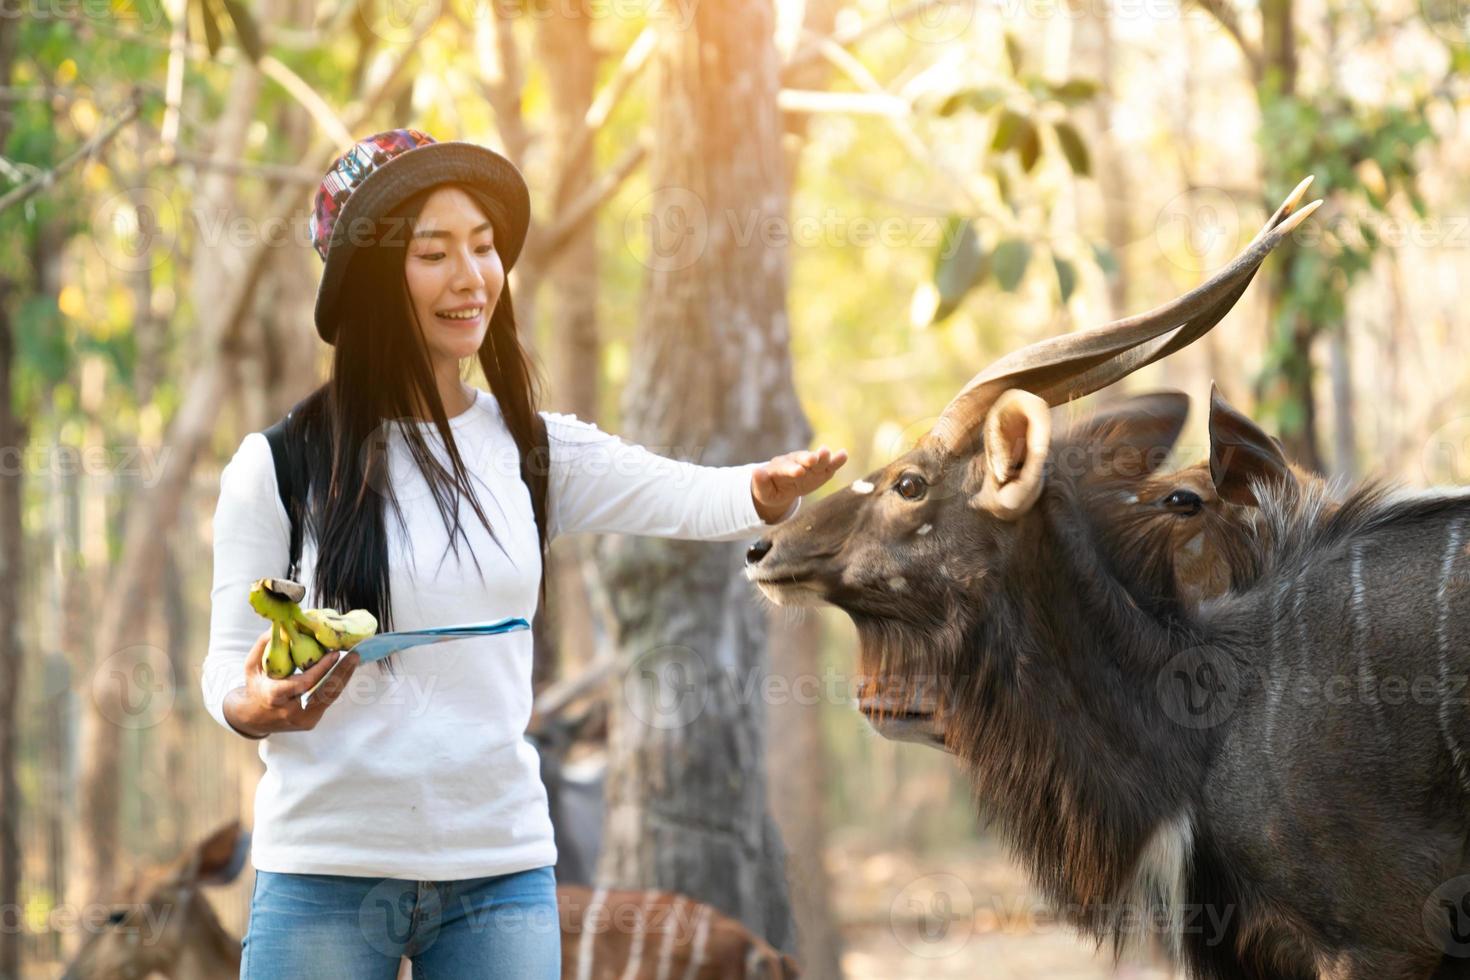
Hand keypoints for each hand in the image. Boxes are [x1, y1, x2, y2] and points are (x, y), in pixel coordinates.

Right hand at [223, 626, 361, 736]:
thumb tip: (282, 625)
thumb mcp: (252, 666)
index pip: (303, 684)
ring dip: (344, 677)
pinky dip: (336, 684)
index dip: (321, 669)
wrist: (253, 719)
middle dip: (342, 673)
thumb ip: (264, 645)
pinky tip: (346, 670)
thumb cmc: (255, 687)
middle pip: (323, 693)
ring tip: (355, 660)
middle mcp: (290, 712)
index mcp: (274, 697)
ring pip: (330, 698)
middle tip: (355, 655)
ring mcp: (303, 720)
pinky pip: (327, 700)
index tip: (335, 653)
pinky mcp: (311, 722)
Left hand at [751, 445, 847, 522]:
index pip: (785, 468)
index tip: (799, 472)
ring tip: (828, 453)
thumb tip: (756, 471)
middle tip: (814, 459)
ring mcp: (809, 465)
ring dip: (822, 457)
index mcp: (779, 468)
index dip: (792, 469)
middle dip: (807, 459)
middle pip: (802, 459)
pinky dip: (836, 460)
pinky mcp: (821, 470)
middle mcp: (795, 462)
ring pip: (816, 460)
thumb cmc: (771, 489)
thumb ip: (760, 482)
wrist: (781, 487)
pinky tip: (844, 455)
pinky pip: (829, 465)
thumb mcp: (762, 490)